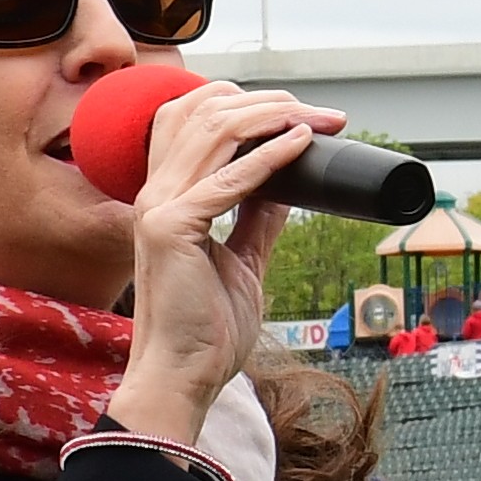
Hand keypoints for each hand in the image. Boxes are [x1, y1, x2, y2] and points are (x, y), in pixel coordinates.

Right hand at [111, 82, 345, 443]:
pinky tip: (301, 143)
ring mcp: (159, 208)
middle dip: (270, 103)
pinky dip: (270, 156)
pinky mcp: (173, 228)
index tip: (303, 116)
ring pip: (216, 130)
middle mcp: (156, 194)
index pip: (195, 121)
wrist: (183, 377)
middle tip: (324, 113)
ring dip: (275, 117)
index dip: (248, 105)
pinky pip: (229, 179)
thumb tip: (290, 182)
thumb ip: (258, 218)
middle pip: (206, 113)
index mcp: (166, 198)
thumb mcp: (243, 261)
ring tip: (319, 119)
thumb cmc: (205, 330)